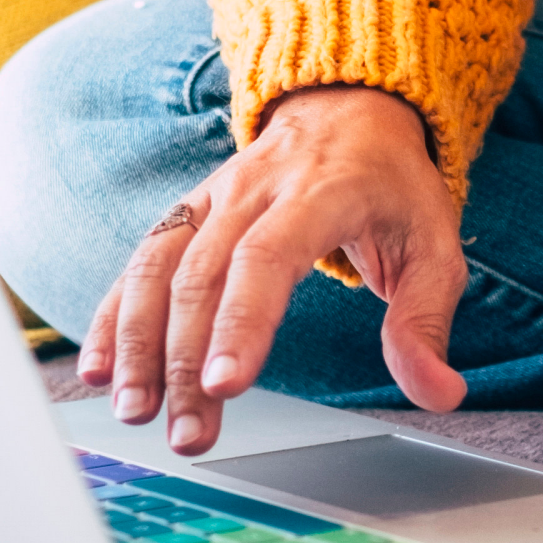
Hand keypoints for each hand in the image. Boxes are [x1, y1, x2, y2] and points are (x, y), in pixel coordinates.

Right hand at [77, 85, 467, 453]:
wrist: (353, 108)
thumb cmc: (395, 187)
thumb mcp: (434, 245)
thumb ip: (426, 322)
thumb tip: (440, 393)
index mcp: (322, 192)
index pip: (270, 256)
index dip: (244, 320)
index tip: (228, 384)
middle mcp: (257, 189)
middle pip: (206, 275)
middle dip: (190, 360)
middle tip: (189, 434)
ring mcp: (215, 196)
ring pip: (160, 267)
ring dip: (140, 343)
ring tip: (137, 411)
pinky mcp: (189, 210)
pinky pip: (142, 260)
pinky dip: (114, 315)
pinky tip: (102, 371)